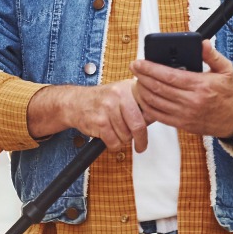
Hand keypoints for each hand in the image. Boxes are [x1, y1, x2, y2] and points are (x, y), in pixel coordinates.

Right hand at [28, 81, 148, 152]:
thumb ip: (138, 102)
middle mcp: (118, 95)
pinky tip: (107, 136)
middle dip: (141, 140)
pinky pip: (114, 142)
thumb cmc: (100, 100)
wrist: (74, 102)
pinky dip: (112, 144)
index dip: (152, 121)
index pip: (148, 107)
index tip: (150, 130)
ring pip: (126, 136)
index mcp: (127, 87)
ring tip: (114, 131)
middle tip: (141, 146)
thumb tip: (158, 115)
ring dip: (122, 140)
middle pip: (138, 125)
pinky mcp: (100, 122)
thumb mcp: (121, 93)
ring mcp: (108, 108)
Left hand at [129, 40, 232, 137]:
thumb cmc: (228, 93)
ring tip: (137, 80)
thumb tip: (202, 43)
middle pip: (158, 88)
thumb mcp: (226, 70)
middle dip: (142, 76)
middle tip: (133, 68)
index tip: (139, 62)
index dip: (150, 68)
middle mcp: (191, 101)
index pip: (169, 76)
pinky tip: (143, 97)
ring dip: (142, 90)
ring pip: (155, 102)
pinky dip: (147, 106)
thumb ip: (212, 55)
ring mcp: (185, 114)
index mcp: (200, 85)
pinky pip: (158, 116)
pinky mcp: (182, 124)